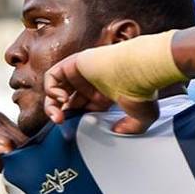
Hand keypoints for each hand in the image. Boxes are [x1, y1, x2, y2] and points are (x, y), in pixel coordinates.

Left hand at [43, 53, 159, 134]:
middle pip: (66, 99)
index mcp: (105, 94)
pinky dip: (51, 89)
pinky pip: (52, 76)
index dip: (75, 119)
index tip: (75, 129)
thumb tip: (117, 131)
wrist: (139, 69)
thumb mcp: (143, 116)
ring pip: (56, 88)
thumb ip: (131, 127)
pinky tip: (62, 98)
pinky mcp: (74, 62)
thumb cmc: (143, 88)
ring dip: (52, 103)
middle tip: (61, 123)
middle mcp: (92, 82)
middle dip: (60, 113)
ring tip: (58, 115)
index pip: (82, 108)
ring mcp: (82, 72)